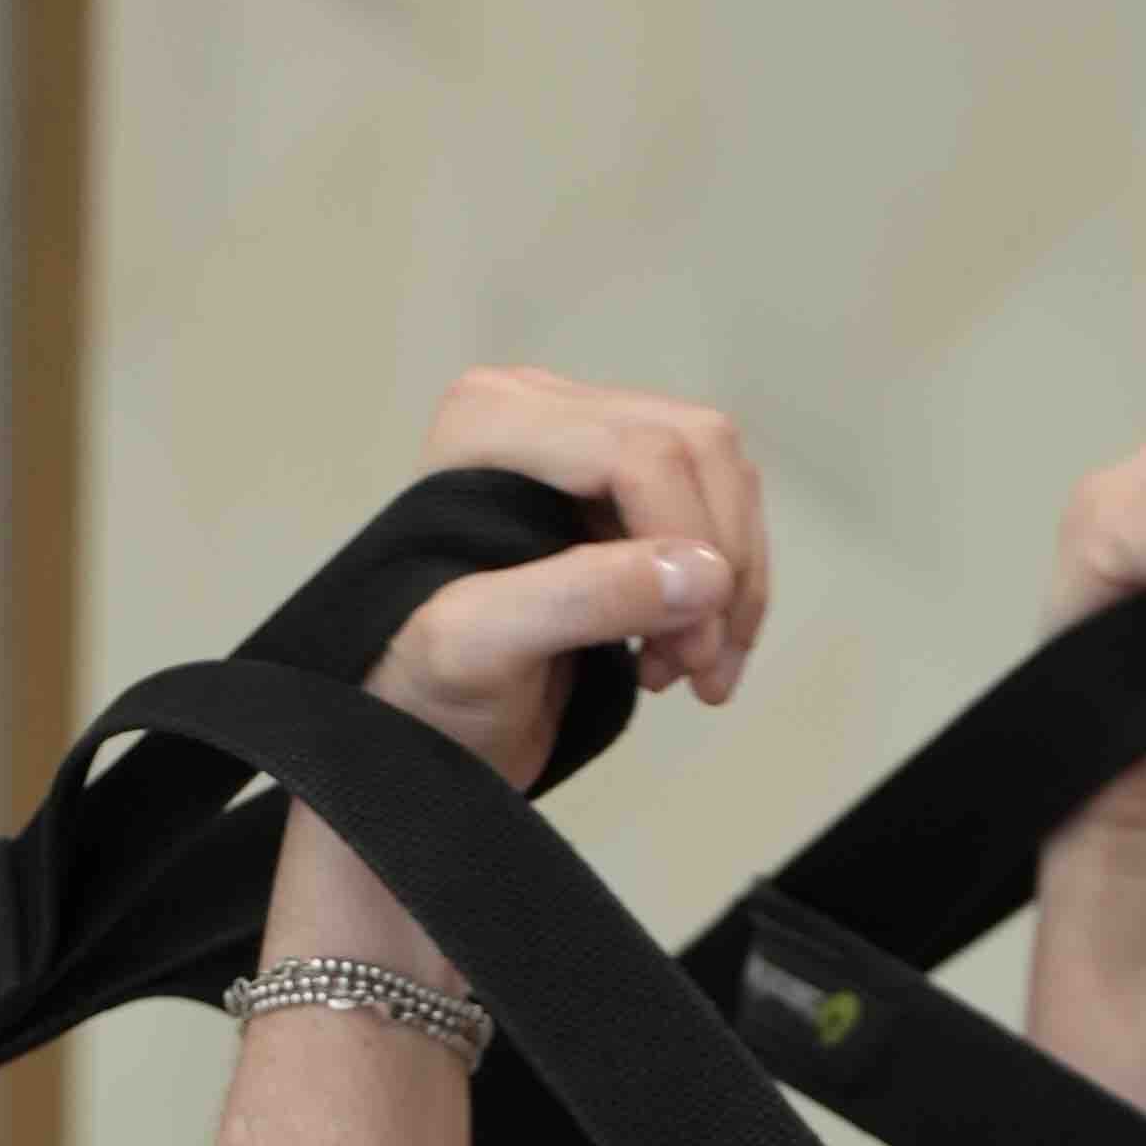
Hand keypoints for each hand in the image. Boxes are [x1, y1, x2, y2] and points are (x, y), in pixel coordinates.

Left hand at [367, 371, 776, 791]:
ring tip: (688, 672)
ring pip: (720, 481)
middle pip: (697, 450)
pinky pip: (715, 513)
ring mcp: (589, 447)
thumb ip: (580, 599)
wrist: (416, 734)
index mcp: (495, 419)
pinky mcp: (619, 494)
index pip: (642, 450)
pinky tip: (682, 655)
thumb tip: (703, 574)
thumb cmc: (421, 690)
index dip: (691, 540)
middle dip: (722, 564)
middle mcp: (545, 411)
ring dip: (730, 584)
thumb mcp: (478, 646)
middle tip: (699, 669)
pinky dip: (723, 591)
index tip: (690, 645)